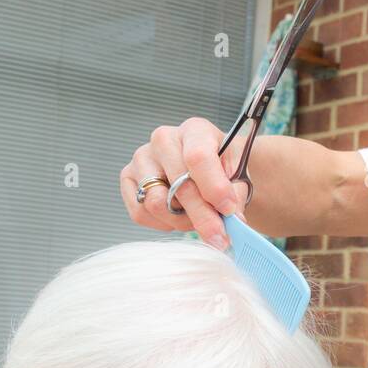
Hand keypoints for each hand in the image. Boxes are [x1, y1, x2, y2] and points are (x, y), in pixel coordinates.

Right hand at [119, 117, 251, 246]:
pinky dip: (163, 223)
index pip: (198, 157)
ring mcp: (142, 159)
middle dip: (203, 217)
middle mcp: (163, 140)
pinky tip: (179, 216)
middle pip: (178, 186)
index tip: (228, 210)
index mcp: (195, 130)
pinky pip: (141, 213)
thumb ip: (235, 194)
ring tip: (198, 219)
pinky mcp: (128, 180)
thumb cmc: (223, 169)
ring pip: (157, 203)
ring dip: (182, 221)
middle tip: (220, 237)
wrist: (208, 170)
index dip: (214, 188)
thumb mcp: (239, 174)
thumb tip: (232, 220)